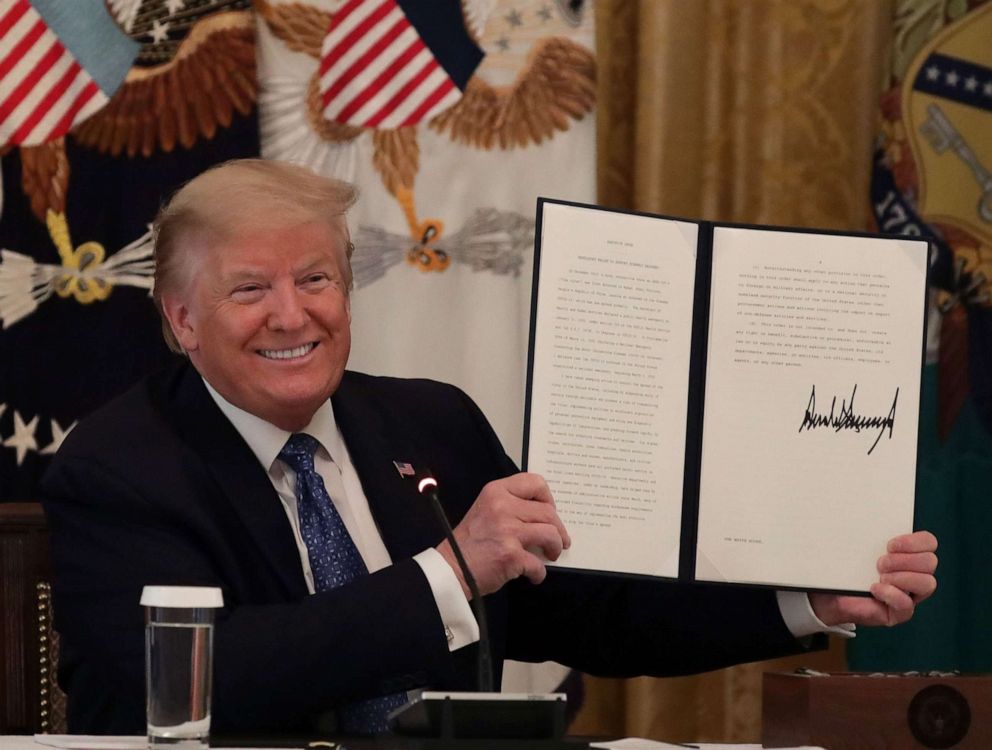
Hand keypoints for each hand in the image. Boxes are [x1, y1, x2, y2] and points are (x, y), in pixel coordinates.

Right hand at [437, 472, 570, 598]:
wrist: (450, 568)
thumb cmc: (468, 543)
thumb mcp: (484, 509)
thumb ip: (510, 506)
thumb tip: (541, 515)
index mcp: (496, 492)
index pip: (535, 482)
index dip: (548, 498)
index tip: (550, 511)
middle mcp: (502, 506)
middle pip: (548, 512)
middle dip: (559, 529)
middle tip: (559, 540)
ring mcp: (507, 530)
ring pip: (550, 534)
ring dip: (555, 547)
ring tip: (550, 554)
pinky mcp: (511, 555)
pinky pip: (538, 564)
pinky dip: (539, 573)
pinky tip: (533, 575)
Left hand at [810, 531, 937, 626]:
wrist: (827, 593)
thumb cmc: (843, 566)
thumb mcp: (854, 545)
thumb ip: (863, 533)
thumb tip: (860, 513)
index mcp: (907, 553)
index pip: (929, 542)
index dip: (915, 542)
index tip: (889, 544)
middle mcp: (913, 573)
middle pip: (930, 562)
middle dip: (905, 560)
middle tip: (879, 562)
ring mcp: (909, 594)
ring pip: (928, 583)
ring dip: (902, 577)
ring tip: (879, 576)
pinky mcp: (898, 613)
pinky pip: (907, 605)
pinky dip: (891, 594)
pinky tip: (874, 588)